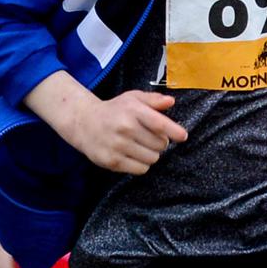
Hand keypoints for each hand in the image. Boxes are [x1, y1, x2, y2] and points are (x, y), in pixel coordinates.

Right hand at [59, 87, 187, 175]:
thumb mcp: (132, 98)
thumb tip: (171, 102)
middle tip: (149, 137)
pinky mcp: (112, 161)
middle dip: (160, 142)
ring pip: (152, 158)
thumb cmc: (114, 110)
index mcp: (133, 111)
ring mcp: (118, 146)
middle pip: (160, 145)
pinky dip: (141, 164)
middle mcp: (125, 128)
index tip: (182, 136)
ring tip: (140, 146)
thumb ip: (153, 100)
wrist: (84, 122)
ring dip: (151, 154)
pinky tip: (133, 155)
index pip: (160, 124)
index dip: (175, 132)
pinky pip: (141, 169)